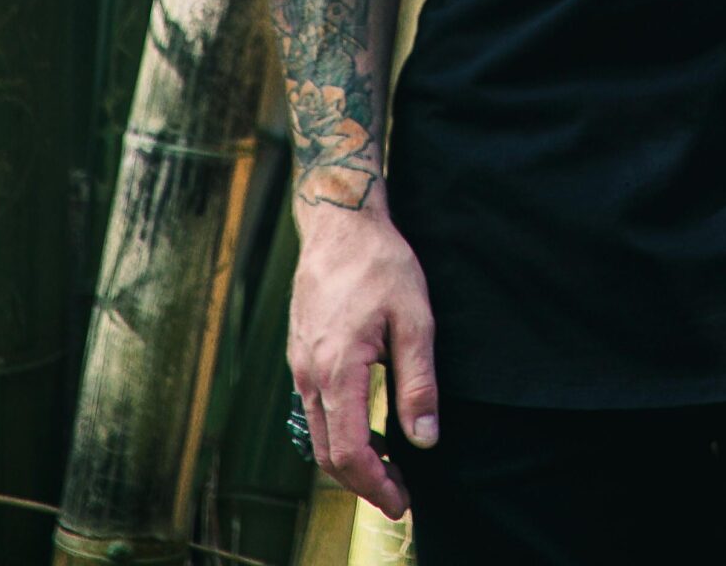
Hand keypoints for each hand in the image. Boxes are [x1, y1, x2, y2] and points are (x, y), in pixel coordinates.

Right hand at [288, 201, 437, 519]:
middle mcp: (309, 376)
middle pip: (329, 454)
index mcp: (337, 371)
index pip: (350, 452)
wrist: (339, 223)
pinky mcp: (300, 355)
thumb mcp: (414, 318)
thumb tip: (425, 439)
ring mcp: (300, 366)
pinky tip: (368, 425)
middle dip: (363, 484)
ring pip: (318, 435)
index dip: (375, 486)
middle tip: (399, 495)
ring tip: (388, 466)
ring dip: (350, 460)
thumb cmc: (380, 263)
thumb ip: (418, 382)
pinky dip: (339, 432)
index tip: (402, 502)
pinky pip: (314, 410)